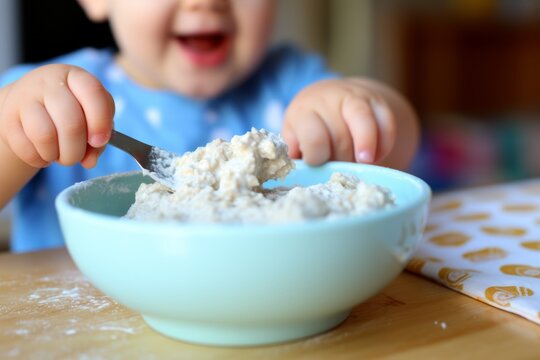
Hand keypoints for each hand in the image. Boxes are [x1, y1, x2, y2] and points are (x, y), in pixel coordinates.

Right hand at [0, 64, 114, 168]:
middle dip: (78, 150)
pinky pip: (26, 148)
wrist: (29, 105)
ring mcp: (24, 97)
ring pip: (45, 136)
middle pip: (71, 122)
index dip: (100, 121)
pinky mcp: (7, 117)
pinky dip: (40, 159)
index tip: (99, 141)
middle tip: (78, 157)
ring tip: (61, 156)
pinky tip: (45, 153)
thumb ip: (100, 137)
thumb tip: (89, 161)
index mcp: (75, 76)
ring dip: (59, 156)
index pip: (92, 92)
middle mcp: (48, 82)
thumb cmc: (72, 110)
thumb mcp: (93, 115)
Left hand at [282, 78, 416, 168]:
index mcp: (304, 111)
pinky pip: (386, 121)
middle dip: (342, 159)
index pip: (314, 137)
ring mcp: (355, 98)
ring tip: (366, 162)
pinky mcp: (377, 101)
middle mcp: (329, 100)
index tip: (319, 164)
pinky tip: (378, 156)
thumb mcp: (294, 136)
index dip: (317, 156)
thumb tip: (300, 169)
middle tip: (341, 171)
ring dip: (366, 143)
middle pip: (340, 135)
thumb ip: (295, 152)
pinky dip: (385, 141)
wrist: (329, 97)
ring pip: (363, 119)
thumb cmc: (310, 126)